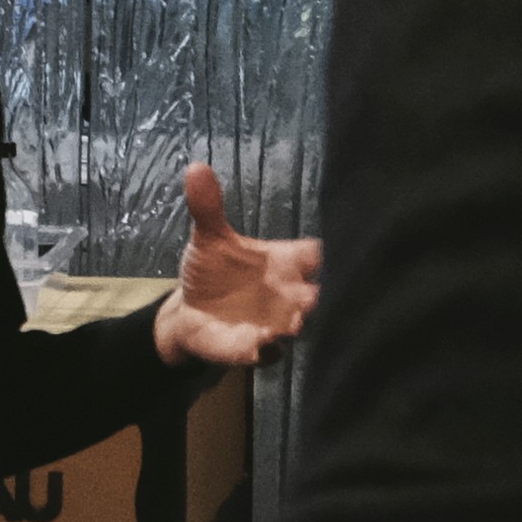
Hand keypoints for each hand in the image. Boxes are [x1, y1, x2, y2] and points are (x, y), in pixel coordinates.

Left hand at [151, 159, 321, 369]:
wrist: (190, 310)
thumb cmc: (214, 270)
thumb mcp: (209, 238)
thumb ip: (208, 207)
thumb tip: (195, 167)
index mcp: (285, 262)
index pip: (318, 256)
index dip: (329, 254)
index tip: (332, 251)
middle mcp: (288, 293)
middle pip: (317, 294)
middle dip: (317, 296)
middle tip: (312, 294)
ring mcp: (275, 323)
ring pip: (299, 327)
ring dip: (296, 325)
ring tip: (291, 322)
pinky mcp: (254, 348)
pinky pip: (268, 353)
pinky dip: (266, 350)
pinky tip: (261, 343)